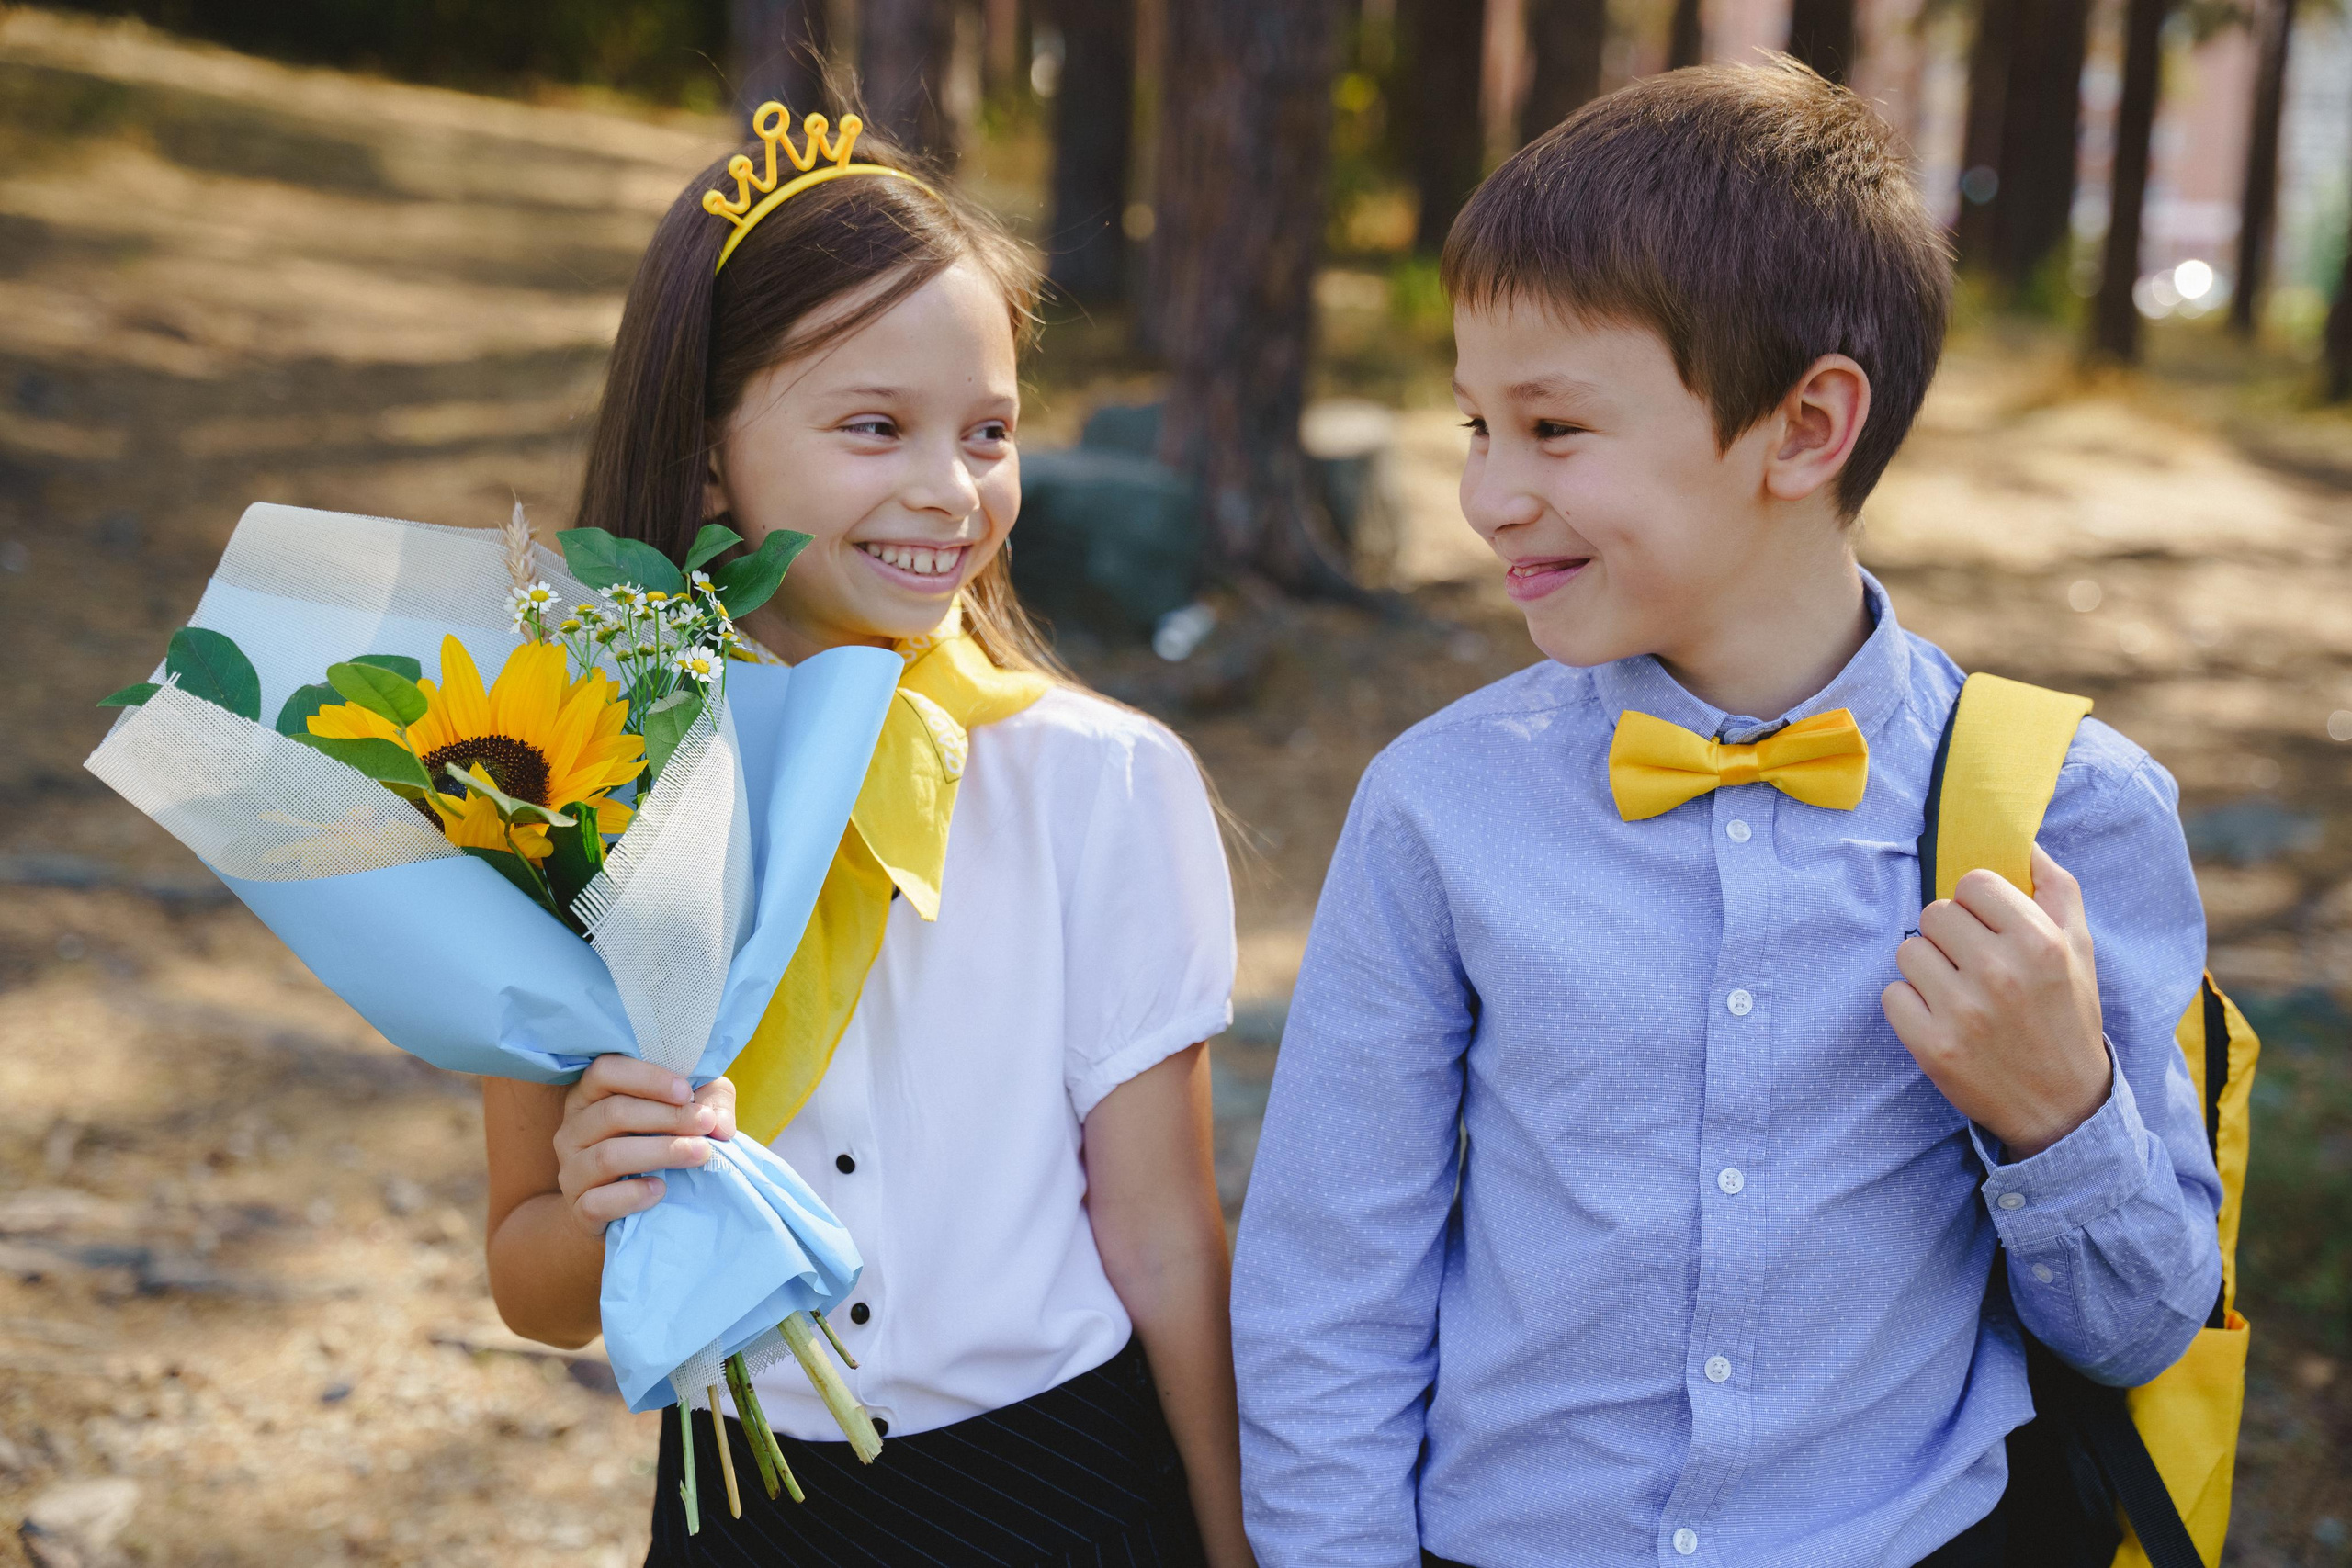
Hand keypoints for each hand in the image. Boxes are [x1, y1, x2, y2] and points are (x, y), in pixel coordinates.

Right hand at [551, 1057, 735, 1238]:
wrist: (620, 1210)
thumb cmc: (653, 1145)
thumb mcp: (684, 1113)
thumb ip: (709, 1103)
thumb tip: (720, 1123)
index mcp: (590, 1096)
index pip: (606, 1071)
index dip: (647, 1078)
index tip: (686, 1092)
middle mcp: (572, 1130)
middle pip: (613, 1113)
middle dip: (667, 1116)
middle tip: (705, 1124)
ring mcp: (570, 1171)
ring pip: (608, 1155)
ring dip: (660, 1152)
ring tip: (700, 1153)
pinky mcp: (577, 1208)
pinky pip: (597, 1201)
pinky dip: (633, 1195)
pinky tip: (661, 1189)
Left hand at [1882, 844, 2109, 1159]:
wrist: (2063, 1106)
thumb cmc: (2067, 1017)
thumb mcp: (2079, 949)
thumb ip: (2055, 889)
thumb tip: (2023, 842)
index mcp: (2039, 943)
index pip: (1972, 883)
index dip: (1977, 903)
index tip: (1989, 928)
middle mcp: (2001, 973)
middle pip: (1934, 913)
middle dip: (1950, 936)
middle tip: (1973, 965)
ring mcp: (1963, 1012)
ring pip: (1908, 951)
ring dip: (1927, 969)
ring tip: (1958, 992)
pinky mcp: (1932, 1046)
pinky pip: (1892, 994)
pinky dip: (1910, 1005)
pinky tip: (1941, 1019)